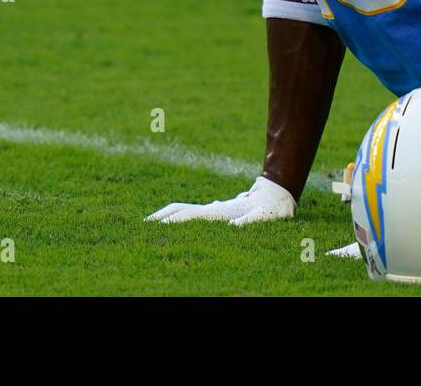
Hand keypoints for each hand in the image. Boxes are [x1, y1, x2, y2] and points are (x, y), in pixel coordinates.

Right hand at [145, 176, 295, 225]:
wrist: (278, 193)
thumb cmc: (272, 209)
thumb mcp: (263, 216)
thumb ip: (250, 220)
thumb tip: (235, 226)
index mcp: (219, 212)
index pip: (189, 216)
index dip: (171, 222)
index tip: (153, 226)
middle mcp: (214, 210)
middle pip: (181, 211)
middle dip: (162, 217)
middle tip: (142, 226)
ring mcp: (216, 210)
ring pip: (186, 211)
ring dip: (168, 217)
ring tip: (152, 225)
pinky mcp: (220, 212)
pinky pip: (196, 216)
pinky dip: (181, 218)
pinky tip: (176, 224)